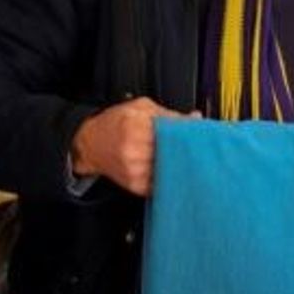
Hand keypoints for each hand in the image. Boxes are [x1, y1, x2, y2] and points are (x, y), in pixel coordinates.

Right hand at [70, 97, 199, 195]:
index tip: (202, 133)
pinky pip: (163, 182)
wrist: (91, 143)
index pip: (173, 132)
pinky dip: (172, 175)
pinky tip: (175, 168)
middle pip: (174, 152)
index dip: (190, 133)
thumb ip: (168, 114)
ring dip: (183, 163)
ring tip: (188, 156)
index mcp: (136, 127)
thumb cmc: (114, 124)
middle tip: (200, 146)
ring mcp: (135, 170)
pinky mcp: (136, 185)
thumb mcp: (140, 107)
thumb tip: (195, 118)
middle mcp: (134, 151)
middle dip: (189, 149)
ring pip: (171, 169)